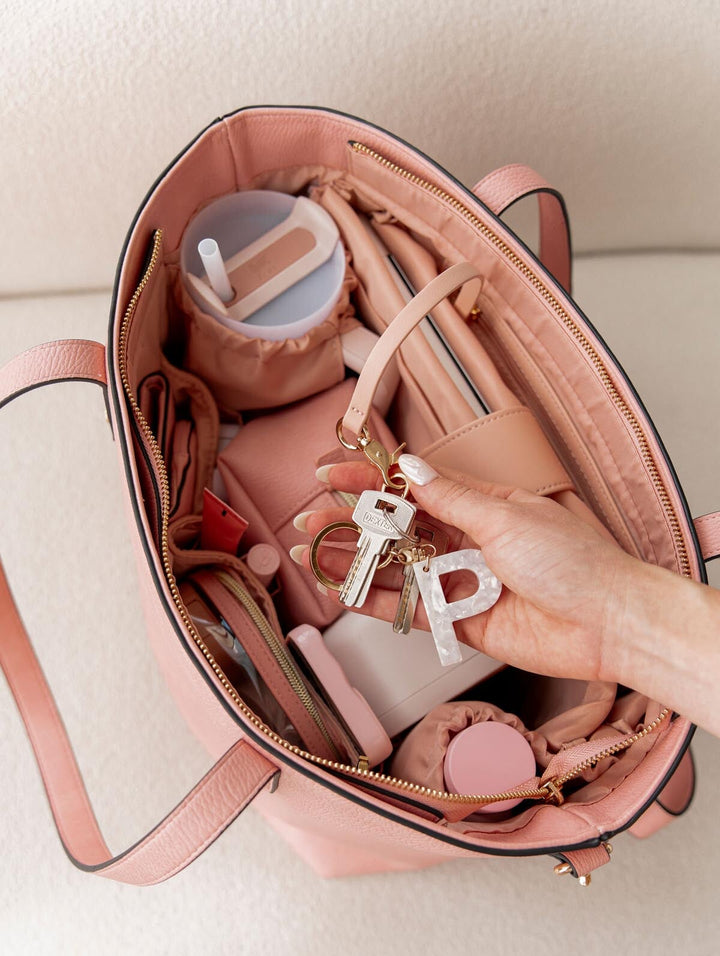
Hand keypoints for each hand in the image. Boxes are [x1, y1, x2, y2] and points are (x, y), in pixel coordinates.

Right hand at [295, 454, 638, 682]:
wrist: (608, 623)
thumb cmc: (574, 560)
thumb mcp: (507, 518)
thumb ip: (452, 499)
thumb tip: (410, 468)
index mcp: (481, 505)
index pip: (414, 487)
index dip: (371, 478)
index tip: (331, 473)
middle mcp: (467, 540)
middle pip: (396, 529)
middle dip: (351, 523)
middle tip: (309, 519)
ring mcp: (461, 581)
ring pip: (397, 569)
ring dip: (355, 562)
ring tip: (312, 555)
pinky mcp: (462, 620)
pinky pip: (412, 609)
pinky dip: (378, 602)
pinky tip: (346, 592)